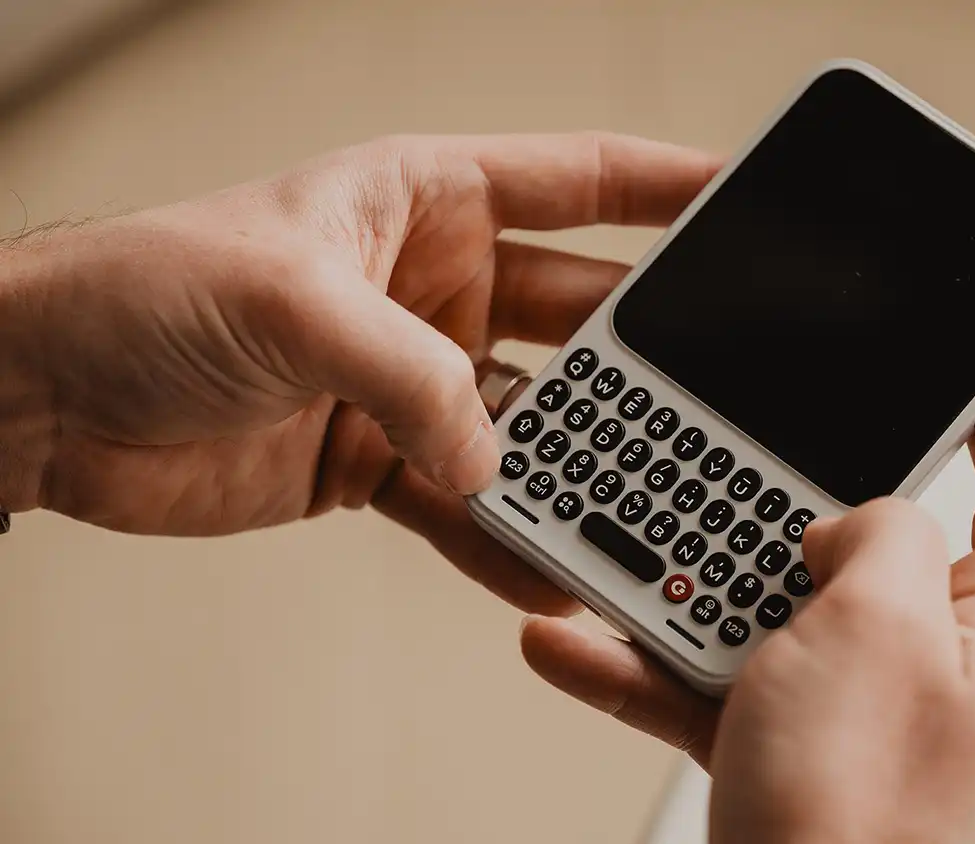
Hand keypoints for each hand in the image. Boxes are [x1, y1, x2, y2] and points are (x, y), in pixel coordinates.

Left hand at [0, 133, 717, 611]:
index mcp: (425, 201)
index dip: (666, 186)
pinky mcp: (379, 456)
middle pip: (578, 318)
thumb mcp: (292, 299)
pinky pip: (467, 502)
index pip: (577, 181)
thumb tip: (492, 457)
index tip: (742, 196)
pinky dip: (505, 536)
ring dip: (577, 466)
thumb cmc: (143, 290)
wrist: (44, 398)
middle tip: (706, 396)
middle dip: (641, 361)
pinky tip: (544, 563)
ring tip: (630, 503)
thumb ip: (409, 373)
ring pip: (532, 424)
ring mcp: (412, 375)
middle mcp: (434, 285)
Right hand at [520, 375, 974, 843]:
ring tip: (631, 559)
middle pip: (883, 535)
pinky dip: (652, 661)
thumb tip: (848, 522)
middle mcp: (946, 659)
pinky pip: (722, 674)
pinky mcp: (800, 744)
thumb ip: (879, 531)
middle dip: (800, 496)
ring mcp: (868, 703)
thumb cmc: (861, 816)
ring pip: (782, 603)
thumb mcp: (880, 623)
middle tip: (748, 456)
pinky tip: (583, 642)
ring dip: (698, 583)